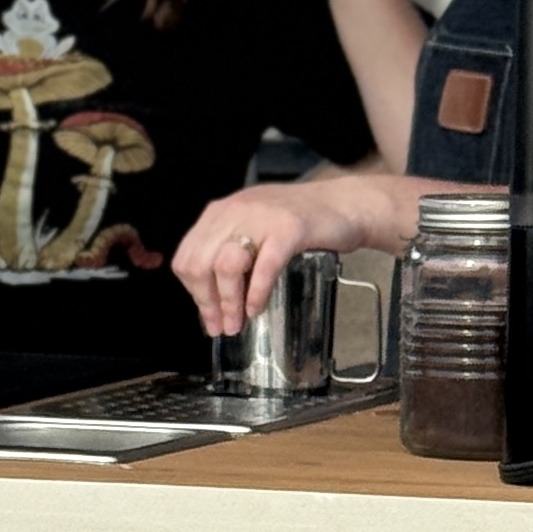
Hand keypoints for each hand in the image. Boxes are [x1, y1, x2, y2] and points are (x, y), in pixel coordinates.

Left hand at [170, 171, 418, 334]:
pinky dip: (257, 293)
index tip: (208, 316)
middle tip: (221, 327)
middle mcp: (236, 211)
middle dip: (207, 303)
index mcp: (221, 212)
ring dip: (229, 302)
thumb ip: (231, 253)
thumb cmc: (301, 222)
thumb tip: (213, 301)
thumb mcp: (255, 229)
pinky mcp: (289, 228)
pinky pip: (264, 266)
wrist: (345, 204)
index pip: (187, 256)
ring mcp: (262, 218)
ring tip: (238, 322)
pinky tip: (257, 308)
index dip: (193, 293)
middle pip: (201, 263)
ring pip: (226, 265)